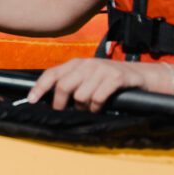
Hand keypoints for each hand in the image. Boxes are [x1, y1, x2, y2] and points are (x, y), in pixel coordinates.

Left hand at [27, 57, 146, 111]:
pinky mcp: (116, 77)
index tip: (32, 100)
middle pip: (63, 86)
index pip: (52, 74)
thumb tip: (51, 100)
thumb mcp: (89, 78)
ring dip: (84, 107)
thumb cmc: (110, 81)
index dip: (39, 88)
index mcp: (77, 63)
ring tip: (90, 107)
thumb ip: (71, 84)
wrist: (142, 76)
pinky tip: (100, 107)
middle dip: (61, 103)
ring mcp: (102, 69)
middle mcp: (87, 64)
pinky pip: (98, 97)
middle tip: (66, 111)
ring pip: (81, 95)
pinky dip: (97, 106)